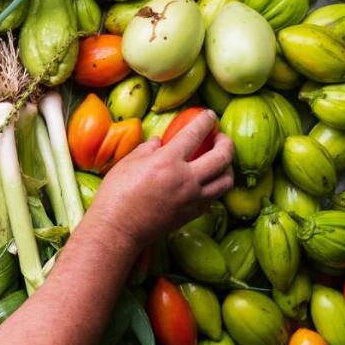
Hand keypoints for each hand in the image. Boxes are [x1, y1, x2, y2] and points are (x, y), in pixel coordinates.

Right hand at [87, 110, 233, 247]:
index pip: (195, 133)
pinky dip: (215, 186)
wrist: (118, 229)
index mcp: (168, 161)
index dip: (205, 120)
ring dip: (227, 167)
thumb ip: (147, 149)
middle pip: (222, 156)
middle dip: (226, 142)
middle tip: (221, 137)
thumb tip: (158, 142)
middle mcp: (186, 179)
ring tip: (221, 162)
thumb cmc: (116, 195)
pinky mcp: (192, 213)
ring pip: (226, 180)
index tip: (209, 115)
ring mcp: (193, 198)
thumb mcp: (127, 164)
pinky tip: (206, 182)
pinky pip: (213, 197)